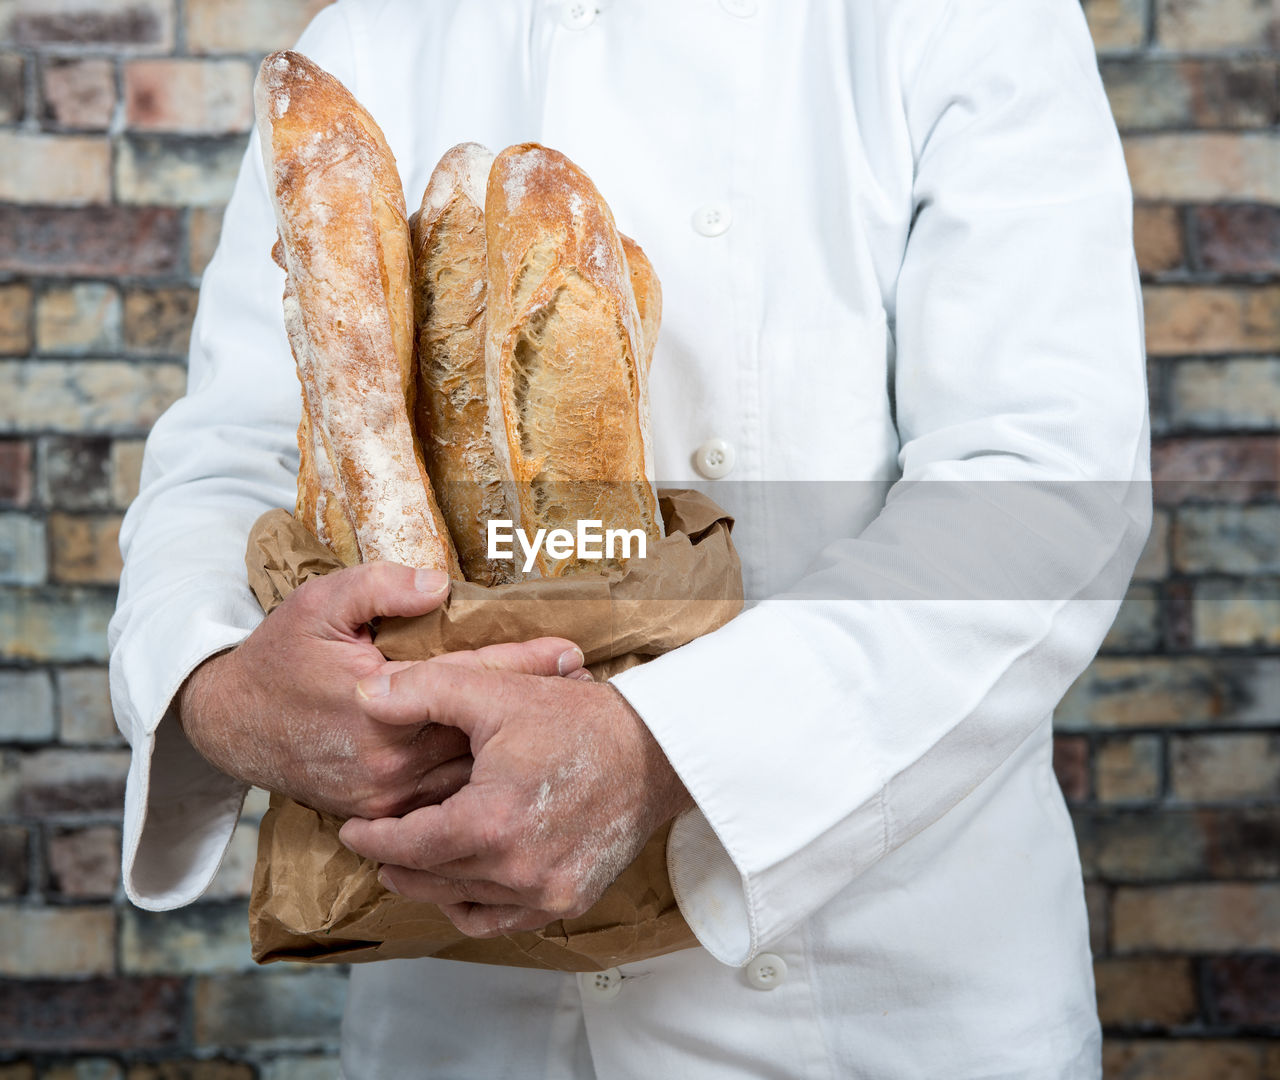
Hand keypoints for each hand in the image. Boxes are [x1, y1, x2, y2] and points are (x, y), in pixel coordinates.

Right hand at [177, 561, 588, 819]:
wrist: (232, 724)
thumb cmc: (279, 656)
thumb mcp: (319, 602)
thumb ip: (380, 588)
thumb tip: (440, 585)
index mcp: (379, 701)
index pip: (468, 679)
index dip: (523, 664)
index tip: (572, 652)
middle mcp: (388, 756)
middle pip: (479, 730)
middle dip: (533, 710)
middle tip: (587, 690)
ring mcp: (385, 794)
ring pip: (468, 772)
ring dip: (514, 749)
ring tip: (566, 725)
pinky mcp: (381, 813)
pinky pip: (444, 797)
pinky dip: (481, 778)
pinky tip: (515, 761)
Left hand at [338, 664, 693, 936]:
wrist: (656, 750)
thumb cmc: (579, 719)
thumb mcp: (496, 691)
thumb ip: (422, 690)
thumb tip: (362, 694)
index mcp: (490, 823)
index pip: (406, 846)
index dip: (372, 839)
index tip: (353, 830)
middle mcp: (516, 870)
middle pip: (428, 880)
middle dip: (394, 862)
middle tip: (376, 845)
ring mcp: (546, 893)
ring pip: (462, 903)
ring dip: (430, 884)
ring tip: (413, 862)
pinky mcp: (570, 901)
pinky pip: (503, 920)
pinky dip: (475, 904)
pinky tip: (463, 881)